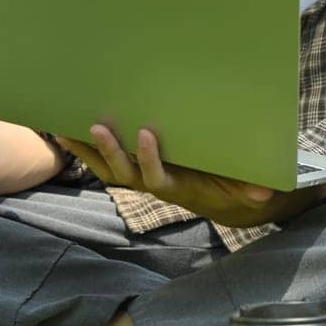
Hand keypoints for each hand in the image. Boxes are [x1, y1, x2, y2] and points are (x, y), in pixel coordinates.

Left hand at [56, 127, 325, 227]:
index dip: (150, 159)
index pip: (157, 177)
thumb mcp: (245, 188)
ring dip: (84, 152)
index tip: (147, 134)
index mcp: (177, 186)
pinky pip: (103, 161)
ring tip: (62, 128)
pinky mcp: (133, 169)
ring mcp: (139, 177)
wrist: (222, 198)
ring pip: (106, 168)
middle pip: (123, 173)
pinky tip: (63, 130)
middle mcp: (152, 183)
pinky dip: (83, 149)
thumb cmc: (233, 186)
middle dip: (110, 152)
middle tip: (98, 126)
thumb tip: (263, 192)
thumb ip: (251, 188)